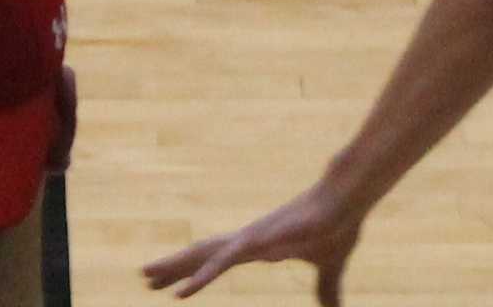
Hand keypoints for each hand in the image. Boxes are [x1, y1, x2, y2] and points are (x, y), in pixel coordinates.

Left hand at [142, 181, 367, 301]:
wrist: (347, 201)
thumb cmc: (336, 226)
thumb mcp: (328, 268)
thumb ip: (326, 289)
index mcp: (260, 247)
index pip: (219, 260)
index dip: (197, 270)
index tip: (175, 283)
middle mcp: (247, 240)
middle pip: (203, 255)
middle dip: (175, 267)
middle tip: (146, 278)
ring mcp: (249, 239)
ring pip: (204, 255)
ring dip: (175, 267)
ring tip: (147, 278)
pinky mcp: (256, 241)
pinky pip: (221, 263)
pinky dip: (200, 277)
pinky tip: (182, 291)